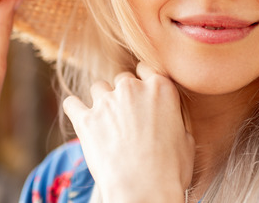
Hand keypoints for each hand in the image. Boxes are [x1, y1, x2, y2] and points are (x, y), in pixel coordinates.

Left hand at [63, 62, 194, 202]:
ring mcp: (106, 102)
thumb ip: (175, 119)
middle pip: (123, 79)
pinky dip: (75, 108)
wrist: (144, 190)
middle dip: (124, 94)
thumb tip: (171, 121)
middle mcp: (132, 88)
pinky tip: (78, 115)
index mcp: (161, 88)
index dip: (143, 81)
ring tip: (106, 120)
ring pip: (98, 88)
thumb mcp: (187, 139)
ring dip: (102, 101)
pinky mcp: (85, 119)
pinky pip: (72, 103)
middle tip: (127, 116)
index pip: (146, 69)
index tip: (142, 93)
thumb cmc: (170, 170)